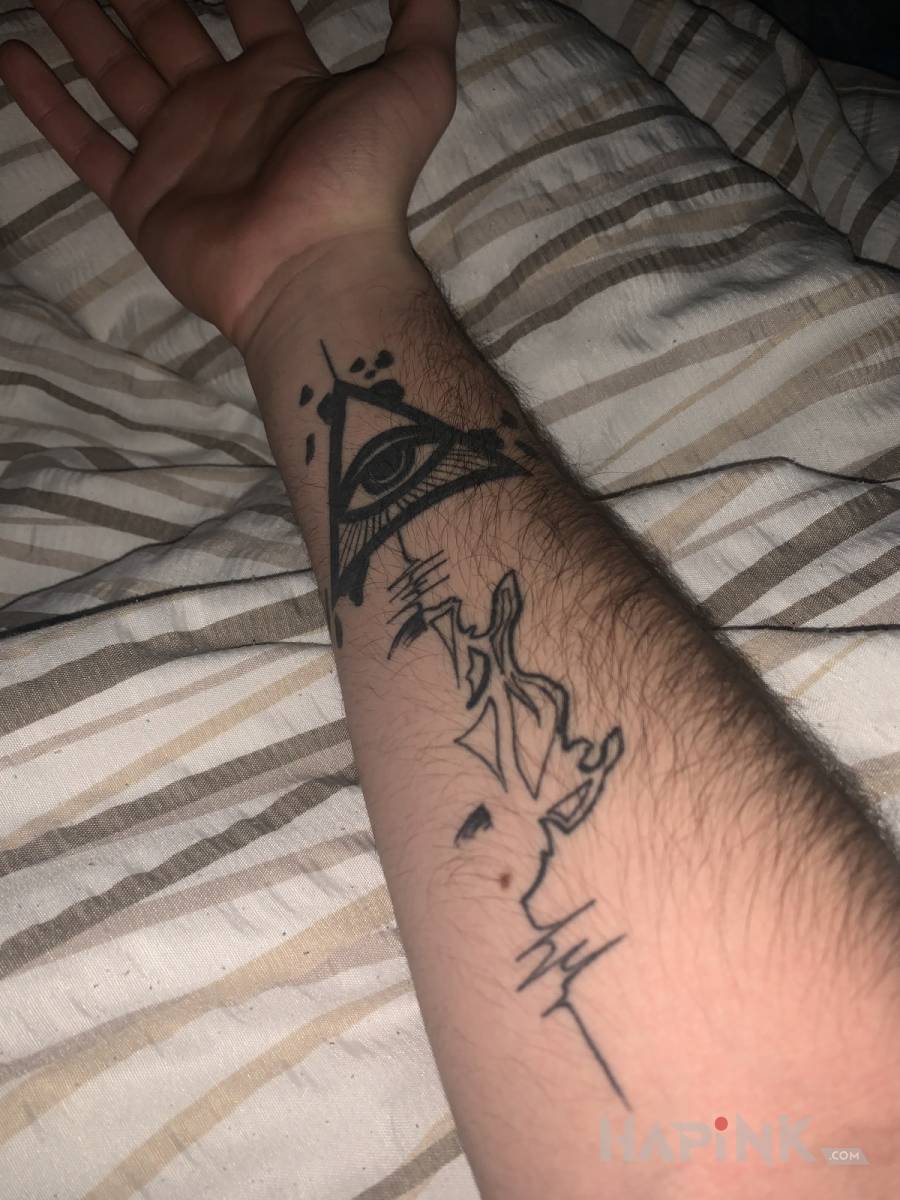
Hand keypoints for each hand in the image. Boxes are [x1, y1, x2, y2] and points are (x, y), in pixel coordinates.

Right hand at [0, 0, 458, 351]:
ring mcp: (179, 154)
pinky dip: (47, 103)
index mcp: (281, 78)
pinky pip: (84, 143)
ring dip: (80, 27)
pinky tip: (12, 54)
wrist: (315, 268)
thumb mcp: (415, 83)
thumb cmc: (360, 175)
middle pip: (166, 28)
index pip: (245, 4)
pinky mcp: (142, 198)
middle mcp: (224, 108)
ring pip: (116, 72)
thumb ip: (423, 21)